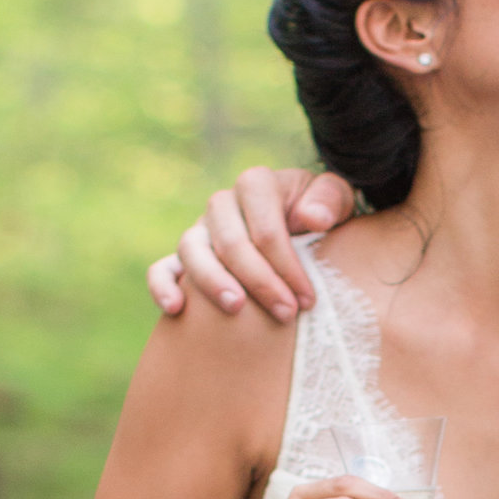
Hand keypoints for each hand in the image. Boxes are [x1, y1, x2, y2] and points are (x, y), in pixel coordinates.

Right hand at [148, 167, 355, 322]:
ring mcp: (200, 230)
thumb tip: (311, 218)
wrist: (302, 229)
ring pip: (192, 250)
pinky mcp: (185, 257)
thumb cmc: (320, 217)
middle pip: (231, 241)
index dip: (287, 265)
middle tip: (286, 314)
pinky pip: (162, 267)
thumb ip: (330, 201)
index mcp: (257, 184)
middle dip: (260, 281)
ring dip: (212, 282)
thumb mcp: (336, 201)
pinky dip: (162, 285)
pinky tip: (176, 310)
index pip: (266, 227)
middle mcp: (223, 204)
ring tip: (236, 309)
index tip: (308, 299)